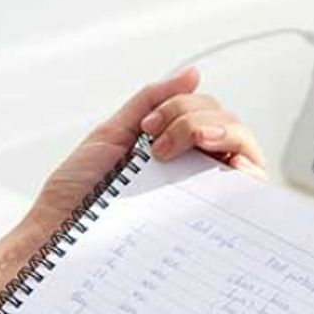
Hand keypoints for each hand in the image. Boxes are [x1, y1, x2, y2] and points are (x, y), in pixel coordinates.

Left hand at [17, 67, 267, 243]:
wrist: (61, 239)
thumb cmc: (79, 198)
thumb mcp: (113, 135)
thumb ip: (152, 101)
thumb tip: (193, 74)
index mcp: (175, 150)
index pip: (207, 112)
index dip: (184, 108)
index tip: (147, 130)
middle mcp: (197, 170)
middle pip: (228, 124)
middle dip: (195, 119)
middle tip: (156, 145)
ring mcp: (209, 194)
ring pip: (244, 146)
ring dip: (215, 133)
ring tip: (171, 153)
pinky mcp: (218, 219)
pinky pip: (252, 186)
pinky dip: (246, 163)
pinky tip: (221, 162)